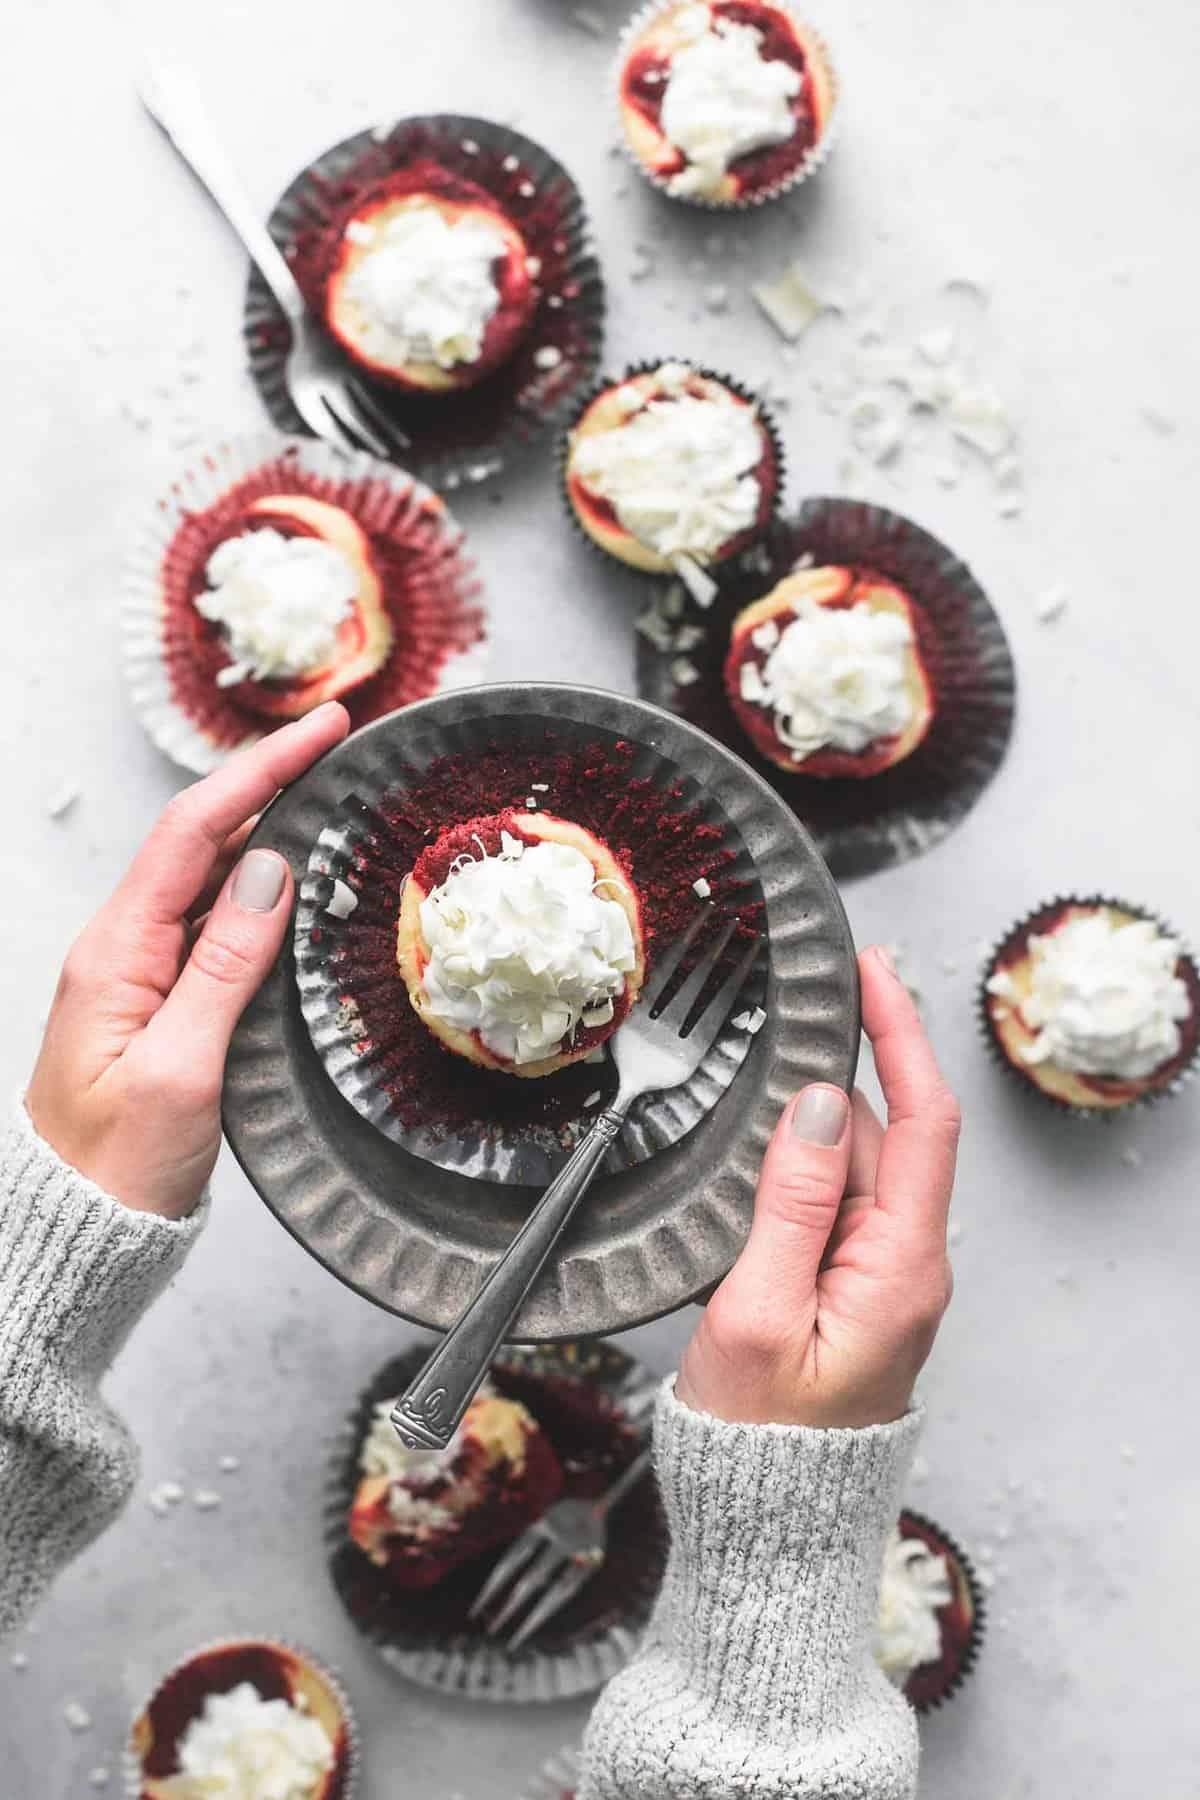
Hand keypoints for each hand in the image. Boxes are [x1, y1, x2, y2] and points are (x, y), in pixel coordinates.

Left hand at [25, 704, 348, 1219]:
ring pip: (211, 879)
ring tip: (334, 796)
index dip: (262, 770)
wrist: (75, 1231)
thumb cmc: (116, 1166)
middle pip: (203, 840)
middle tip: (343, 747)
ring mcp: (141, 973)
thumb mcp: (182, 1068)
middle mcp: (124, 948)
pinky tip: (299, 885)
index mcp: (117, 952)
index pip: (194, 830)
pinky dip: (263, 891)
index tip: (324, 727)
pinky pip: (215, 925)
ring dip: (270, 830)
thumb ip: (225, 965)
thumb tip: (270, 870)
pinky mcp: (162, 1002)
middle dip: (271, 782)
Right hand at [676, 944, 959, 1428]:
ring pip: (847, 1167)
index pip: (924, 1118)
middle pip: (877, 1135)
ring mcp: (881, 1276)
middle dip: (823, 1088)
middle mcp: (907, 1263)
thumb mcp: (759, 1312)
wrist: (767, 1523)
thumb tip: (821, 1101)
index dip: (900, 1033)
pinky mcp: (852, 1289)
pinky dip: (792, 1178)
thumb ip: (793, 1200)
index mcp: (902, 1265)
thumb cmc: (760, 1438)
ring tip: (735, 1144)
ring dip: (797, 1141)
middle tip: (761, 1047)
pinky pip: (830, 1207)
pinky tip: (747, 1185)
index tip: (870, 971)